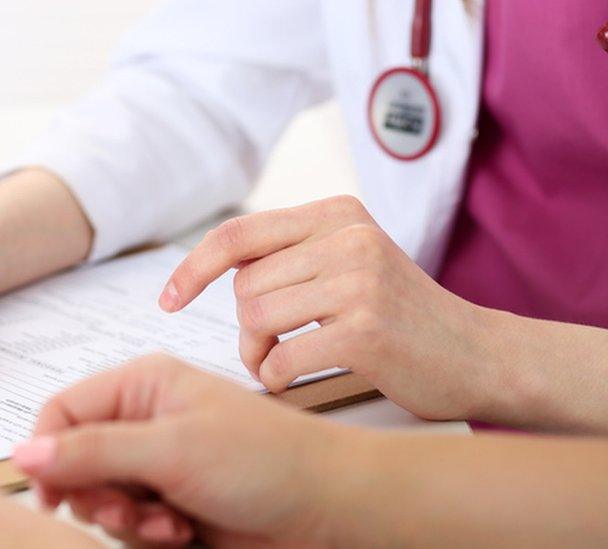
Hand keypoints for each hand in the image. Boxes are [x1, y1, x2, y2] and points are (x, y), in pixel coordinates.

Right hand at [13, 354, 361, 546]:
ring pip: (100, 498)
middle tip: (127, 510)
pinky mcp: (170, 499)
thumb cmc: (267, 460)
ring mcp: (158, 461)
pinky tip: (183, 532)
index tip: (50, 494)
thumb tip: (25, 453)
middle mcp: (145, 418)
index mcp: (142, 384)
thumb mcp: (172, 449)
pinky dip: (149, 535)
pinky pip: (129, 524)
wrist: (327, 508)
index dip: (47, 452)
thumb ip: (93, 451)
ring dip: (127, 520)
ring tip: (169, 523)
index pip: (62, 410)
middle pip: (75, 461)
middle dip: (96, 494)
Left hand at [158, 195, 498, 419]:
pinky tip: (297, 379)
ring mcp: (359, 281)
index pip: (238, 233)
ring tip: (285, 361)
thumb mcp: (352, 260)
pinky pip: (280, 358)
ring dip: (257, 352)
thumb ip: (293, 254)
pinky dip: (276, 377)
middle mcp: (348, 237)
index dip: (192, 268)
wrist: (480, 355)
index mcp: (337, 213)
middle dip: (244, 325)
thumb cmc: (402, 316)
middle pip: (244, 285)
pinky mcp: (365, 330)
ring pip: (255, 318)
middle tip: (268, 347)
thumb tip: (213, 265)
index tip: (168, 298)